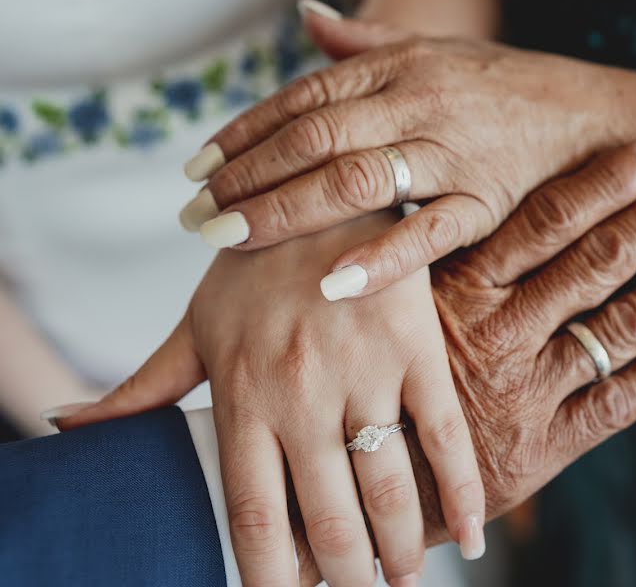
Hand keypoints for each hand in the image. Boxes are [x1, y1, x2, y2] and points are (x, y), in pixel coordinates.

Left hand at [59, 213, 484, 586]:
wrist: (318, 188)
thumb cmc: (251, 265)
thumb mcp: (192, 325)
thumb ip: (141, 388)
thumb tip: (67, 429)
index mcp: (242, 397)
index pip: (254, 517)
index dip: (270, 578)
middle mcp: (301, 395)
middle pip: (328, 521)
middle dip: (346, 577)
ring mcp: (363, 373)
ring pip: (388, 489)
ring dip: (399, 552)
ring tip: (402, 580)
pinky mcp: (416, 348)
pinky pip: (444, 436)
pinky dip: (461, 496)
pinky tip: (468, 540)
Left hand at [179, 20, 635, 298]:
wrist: (601, 116)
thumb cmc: (509, 91)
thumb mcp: (438, 55)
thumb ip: (368, 44)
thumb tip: (306, 18)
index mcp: (401, 65)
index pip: (303, 98)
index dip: (244, 132)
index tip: (198, 168)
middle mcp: (418, 101)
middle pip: (313, 138)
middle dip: (246, 177)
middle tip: (195, 215)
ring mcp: (453, 151)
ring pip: (354, 179)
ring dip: (285, 212)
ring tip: (230, 241)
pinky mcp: (488, 202)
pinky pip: (427, 231)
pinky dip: (378, 257)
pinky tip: (327, 281)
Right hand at [287, 144, 635, 583]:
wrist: (351, 486)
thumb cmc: (361, 381)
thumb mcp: (382, 308)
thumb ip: (422, 259)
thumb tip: (456, 193)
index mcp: (459, 293)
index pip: (544, 223)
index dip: (604, 183)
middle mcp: (500, 336)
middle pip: (595, 261)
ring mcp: (526, 394)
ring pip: (619, 328)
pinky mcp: (541, 451)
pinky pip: (612, 410)